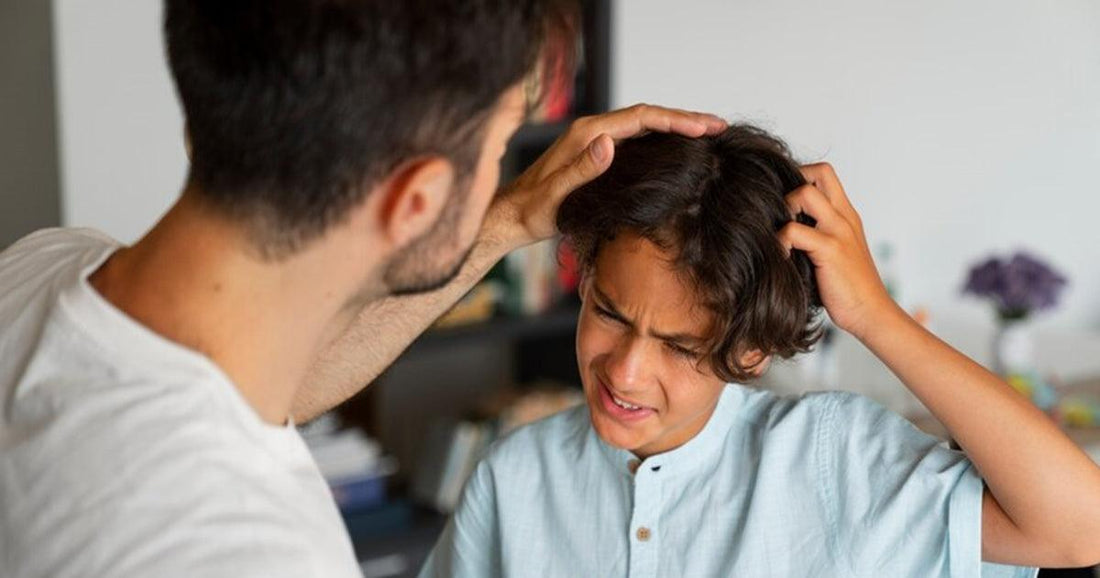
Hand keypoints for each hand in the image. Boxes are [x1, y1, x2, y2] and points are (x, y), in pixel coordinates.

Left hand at [481, 104, 726, 252]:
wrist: (511, 217)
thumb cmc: (531, 210)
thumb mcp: (555, 195)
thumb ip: (581, 169)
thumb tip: (609, 142)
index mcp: (587, 134)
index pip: (642, 117)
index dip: (676, 120)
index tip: (705, 127)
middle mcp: (593, 131)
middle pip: (648, 116)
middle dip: (685, 119)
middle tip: (719, 126)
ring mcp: (595, 141)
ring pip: (644, 126)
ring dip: (675, 127)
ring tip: (708, 133)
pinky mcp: (596, 154)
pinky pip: (636, 140)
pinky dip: (660, 140)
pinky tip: (676, 150)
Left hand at [777, 163, 897, 340]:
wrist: (871, 313)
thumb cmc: (848, 288)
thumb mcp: (835, 252)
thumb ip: (817, 235)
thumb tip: (782, 229)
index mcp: (845, 216)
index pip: (825, 174)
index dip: (801, 177)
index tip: (785, 202)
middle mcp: (844, 217)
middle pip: (819, 171)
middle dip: (791, 182)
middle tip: (780, 211)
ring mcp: (838, 231)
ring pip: (804, 193)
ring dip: (782, 208)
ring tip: (779, 234)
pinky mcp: (830, 249)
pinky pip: (793, 231)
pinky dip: (779, 241)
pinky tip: (779, 257)